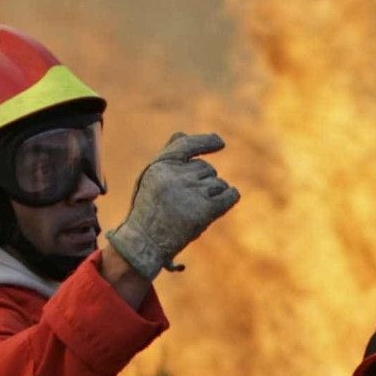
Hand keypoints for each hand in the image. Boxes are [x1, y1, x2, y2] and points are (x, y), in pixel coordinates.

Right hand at [105, 132, 240, 279]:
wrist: (145, 242)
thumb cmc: (149, 209)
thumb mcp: (151, 178)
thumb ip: (167, 157)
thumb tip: (182, 134)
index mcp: (161, 165)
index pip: (187, 146)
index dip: (205, 142)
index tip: (220, 143)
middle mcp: (176, 176)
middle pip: (207, 168)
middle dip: (202, 181)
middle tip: (184, 201)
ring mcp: (191, 192)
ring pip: (218, 183)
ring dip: (212, 194)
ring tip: (192, 209)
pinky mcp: (205, 210)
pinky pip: (230, 194)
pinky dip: (229, 197)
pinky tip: (219, 205)